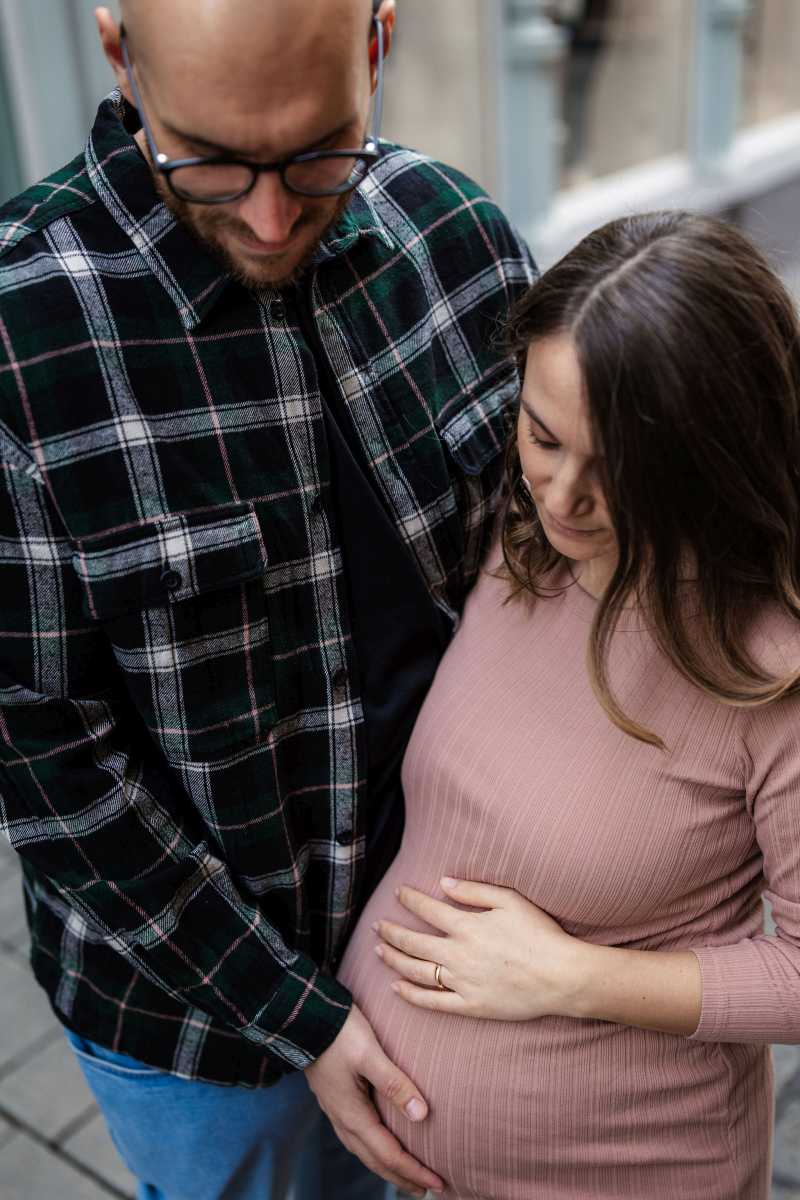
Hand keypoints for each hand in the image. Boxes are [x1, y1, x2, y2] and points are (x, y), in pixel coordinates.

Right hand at [304, 1003, 443, 1197]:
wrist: (303, 1017)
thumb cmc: (340, 1032)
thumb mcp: (370, 1054)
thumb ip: (395, 1084)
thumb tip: (422, 1116)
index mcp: (352, 1114)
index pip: (389, 1154)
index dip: (414, 1171)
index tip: (439, 1183)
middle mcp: (343, 1120)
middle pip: (376, 1160)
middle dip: (403, 1177)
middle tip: (429, 1189)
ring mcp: (336, 1111)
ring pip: (365, 1151)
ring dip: (388, 1166)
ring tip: (407, 1174)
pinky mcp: (335, 1100)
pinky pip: (357, 1138)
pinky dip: (374, 1150)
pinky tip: (379, 1143)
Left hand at [374, 877, 585, 1021]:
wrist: (562, 976)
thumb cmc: (540, 934)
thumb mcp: (510, 900)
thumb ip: (474, 890)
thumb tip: (443, 882)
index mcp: (467, 926)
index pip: (427, 910)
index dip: (409, 899)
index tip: (398, 893)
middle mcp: (458, 954)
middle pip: (413, 943)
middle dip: (391, 932)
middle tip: (377, 925)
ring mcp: (462, 983)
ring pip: (416, 972)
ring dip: (394, 960)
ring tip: (379, 951)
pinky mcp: (470, 1006)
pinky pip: (433, 1003)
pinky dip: (411, 995)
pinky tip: (397, 988)